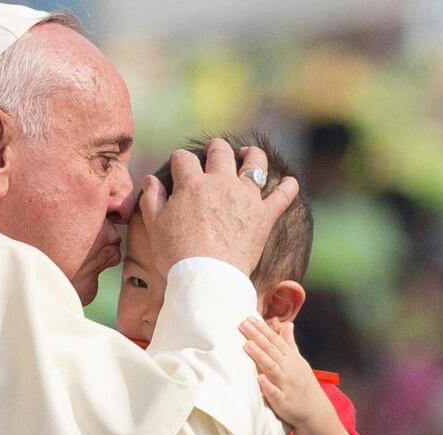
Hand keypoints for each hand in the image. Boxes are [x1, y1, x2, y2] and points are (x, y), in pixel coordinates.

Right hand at [139, 139, 298, 275]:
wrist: (207, 278)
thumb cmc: (176, 254)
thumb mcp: (154, 226)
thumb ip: (152, 198)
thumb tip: (152, 179)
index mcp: (192, 184)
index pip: (183, 158)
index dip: (179, 159)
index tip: (178, 164)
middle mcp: (220, 183)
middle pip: (220, 152)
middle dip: (215, 148)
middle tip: (213, 150)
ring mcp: (246, 197)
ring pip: (255, 163)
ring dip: (251, 155)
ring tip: (248, 154)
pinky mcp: (264, 215)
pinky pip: (282, 195)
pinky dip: (288, 187)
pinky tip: (290, 182)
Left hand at [239, 317, 333, 428]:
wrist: (316, 411)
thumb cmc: (303, 383)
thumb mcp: (298, 360)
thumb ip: (289, 342)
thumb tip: (287, 324)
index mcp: (291, 358)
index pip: (275, 340)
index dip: (262, 329)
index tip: (249, 318)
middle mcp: (289, 369)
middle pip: (272, 350)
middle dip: (257, 337)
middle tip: (243, 325)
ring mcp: (286, 385)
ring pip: (272, 368)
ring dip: (260, 356)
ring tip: (247, 345)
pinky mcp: (283, 401)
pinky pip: (275, 393)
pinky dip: (268, 385)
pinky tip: (259, 378)